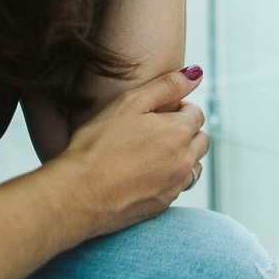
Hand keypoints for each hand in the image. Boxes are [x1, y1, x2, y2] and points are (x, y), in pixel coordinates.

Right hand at [55, 66, 209, 236]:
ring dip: (182, 157)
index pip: (197, 114)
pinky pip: (177, 187)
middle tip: (156, 130)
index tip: (158, 112)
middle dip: (186, 132)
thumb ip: (167, 85)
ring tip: (152, 153)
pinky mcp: (163, 205)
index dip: (179, 109)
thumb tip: (196, 73)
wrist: (78, 194)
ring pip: (194, 166)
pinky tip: (144, 175)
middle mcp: (184, 160)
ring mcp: (175, 185)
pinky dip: (170, 178)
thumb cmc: (97, 145)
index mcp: (179, 132)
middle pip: (201, 140)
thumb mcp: (129, 103)